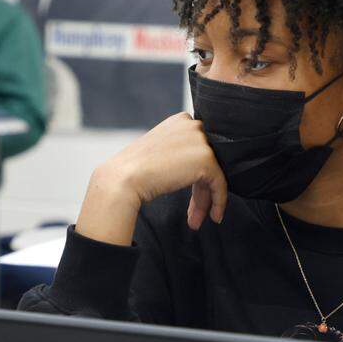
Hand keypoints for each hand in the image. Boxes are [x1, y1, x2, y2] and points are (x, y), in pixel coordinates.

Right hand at [76, 113, 227, 245]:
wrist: (123, 178)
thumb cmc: (132, 169)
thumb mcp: (158, 151)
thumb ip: (178, 154)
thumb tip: (192, 170)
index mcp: (180, 121)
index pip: (196, 150)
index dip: (194, 175)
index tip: (189, 195)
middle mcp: (192, 126)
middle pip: (205, 163)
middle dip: (200, 191)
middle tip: (194, 213)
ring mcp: (200, 141)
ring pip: (212, 175)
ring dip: (204, 200)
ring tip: (196, 220)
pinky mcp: (206, 159)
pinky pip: (219, 183)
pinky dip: (218, 202)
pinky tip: (213, 216)